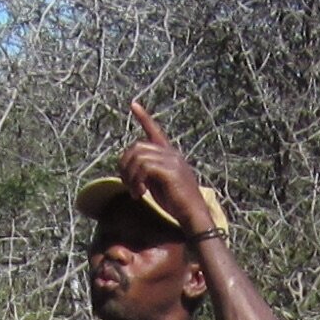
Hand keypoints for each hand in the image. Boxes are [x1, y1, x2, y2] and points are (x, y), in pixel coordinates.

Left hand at [116, 99, 218, 236]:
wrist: (193, 215)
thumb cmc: (176, 203)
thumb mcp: (159, 183)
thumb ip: (148, 171)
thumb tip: (130, 167)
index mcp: (170, 154)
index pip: (155, 131)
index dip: (144, 117)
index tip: (133, 104)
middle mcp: (171, 153)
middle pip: (137, 146)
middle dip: (125, 165)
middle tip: (127, 184)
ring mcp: (172, 161)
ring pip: (138, 157)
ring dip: (130, 176)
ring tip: (135, 192)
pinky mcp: (170, 171)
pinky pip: (144, 168)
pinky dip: (137, 181)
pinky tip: (140, 193)